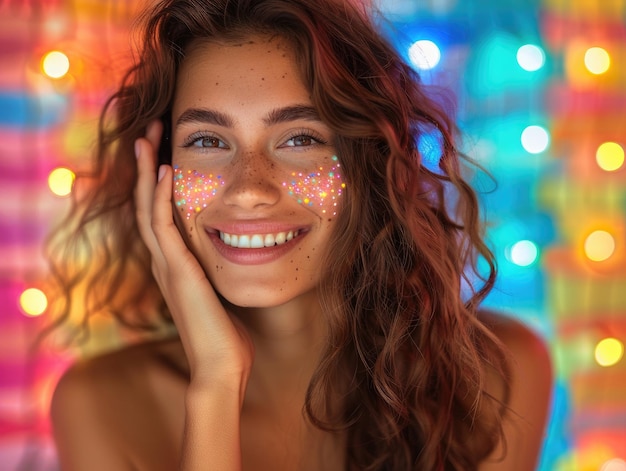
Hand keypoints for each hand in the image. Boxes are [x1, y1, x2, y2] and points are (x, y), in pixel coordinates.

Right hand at [134, 120, 253, 391]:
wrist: (220, 368)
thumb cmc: (226, 337)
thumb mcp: (221, 295)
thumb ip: (219, 274)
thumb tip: (240, 258)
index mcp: (176, 265)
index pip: (160, 215)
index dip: (157, 183)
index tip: (165, 152)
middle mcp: (166, 261)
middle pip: (147, 203)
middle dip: (146, 167)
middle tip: (148, 132)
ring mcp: (168, 266)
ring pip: (147, 208)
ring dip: (146, 171)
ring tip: (146, 137)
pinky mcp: (178, 271)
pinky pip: (163, 227)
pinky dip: (161, 197)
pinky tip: (163, 171)